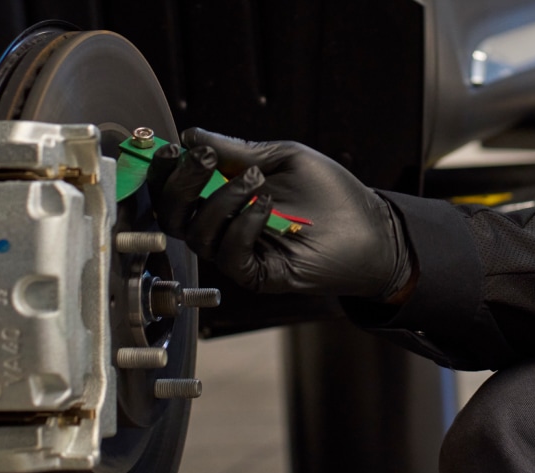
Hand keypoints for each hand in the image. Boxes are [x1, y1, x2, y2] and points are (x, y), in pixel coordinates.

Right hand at [145, 128, 412, 299]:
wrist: (369, 228)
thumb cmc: (330, 194)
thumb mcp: (281, 158)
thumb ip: (237, 151)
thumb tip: (190, 136)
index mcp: (222, 196)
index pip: (175, 187)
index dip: (165, 170)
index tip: (172, 149)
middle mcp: (222, 225)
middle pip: (173, 213)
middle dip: (182, 183)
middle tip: (207, 160)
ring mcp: (237, 251)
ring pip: (198, 233)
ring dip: (221, 201)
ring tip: (257, 182)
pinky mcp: (255, 273)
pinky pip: (229, 253)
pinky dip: (242, 225)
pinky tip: (266, 205)